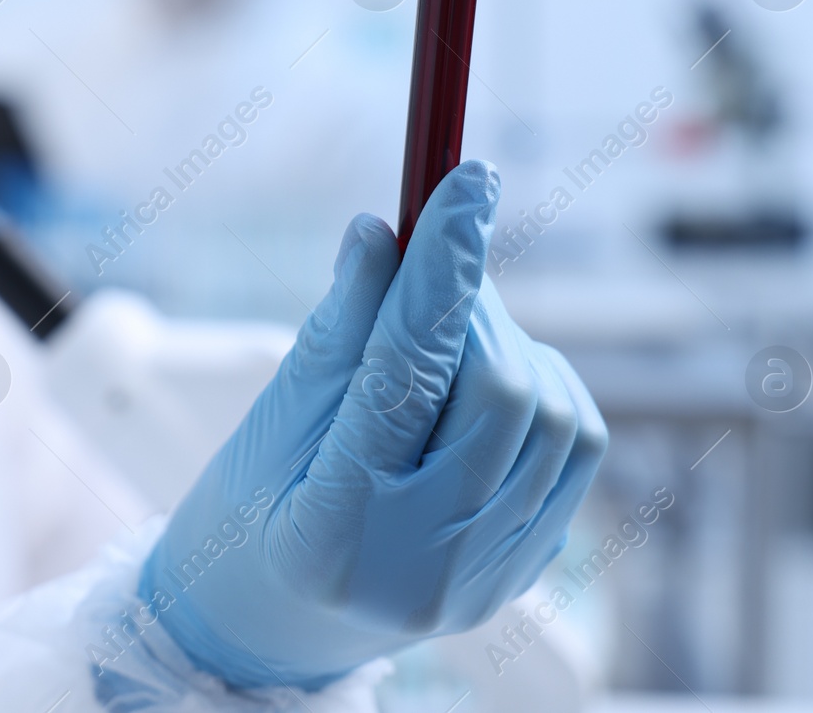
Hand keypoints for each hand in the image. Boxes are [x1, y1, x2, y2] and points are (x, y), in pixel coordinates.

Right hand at [139, 162, 607, 688]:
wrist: (263, 633)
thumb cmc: (240, 521)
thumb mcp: (263, 428)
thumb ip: (332, 335)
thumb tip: (381, 232)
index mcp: (335, 532)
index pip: (405, 374)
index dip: (440, 267)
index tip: (464, 179)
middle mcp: (426, 568)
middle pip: (501, 396)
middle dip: (475, 305)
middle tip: (432, 262)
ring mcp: (485, 580)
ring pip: (555, 419)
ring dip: (510, 344)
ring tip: (443, 336)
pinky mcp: (522, 572)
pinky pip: (572, 454)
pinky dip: (539, 390)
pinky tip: (480, 385)